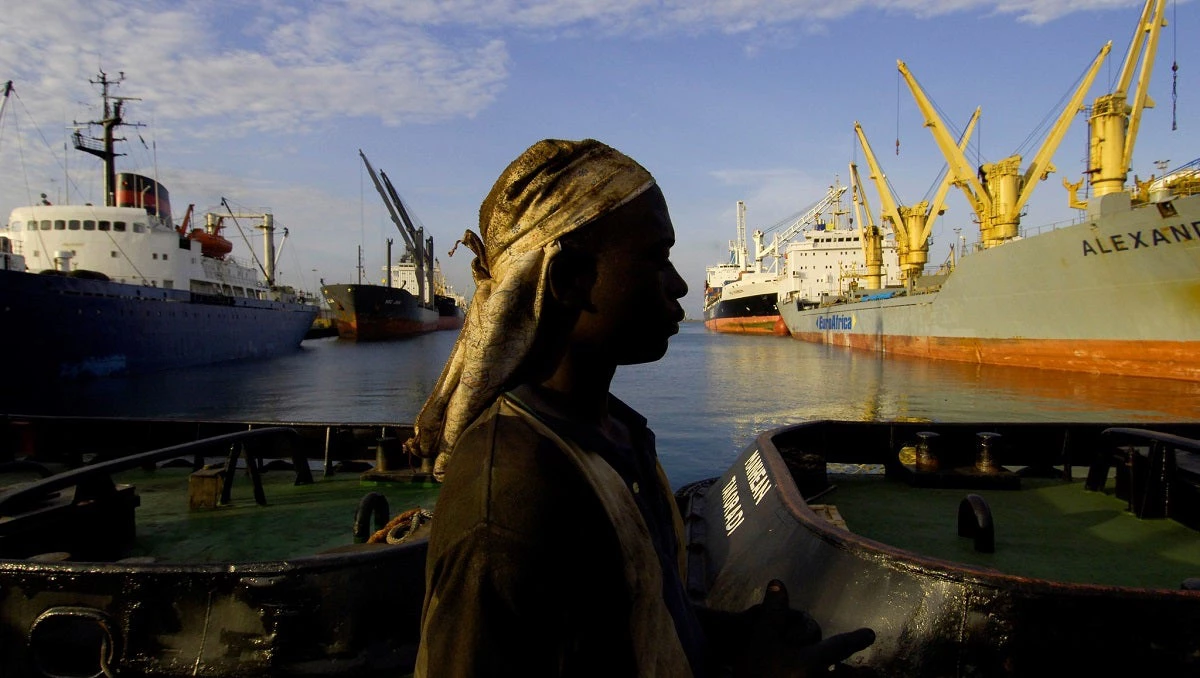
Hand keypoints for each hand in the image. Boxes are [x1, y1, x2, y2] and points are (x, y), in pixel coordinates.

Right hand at [733, 579, 874, 677]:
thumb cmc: (756, 670)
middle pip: (846, 676)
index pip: (838, 647)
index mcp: (811, 662)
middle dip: (860, 674)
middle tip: (874, 672)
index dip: (855, 639)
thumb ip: (772, 613)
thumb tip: (778, 582)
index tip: (870, 634)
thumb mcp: (760, 639)